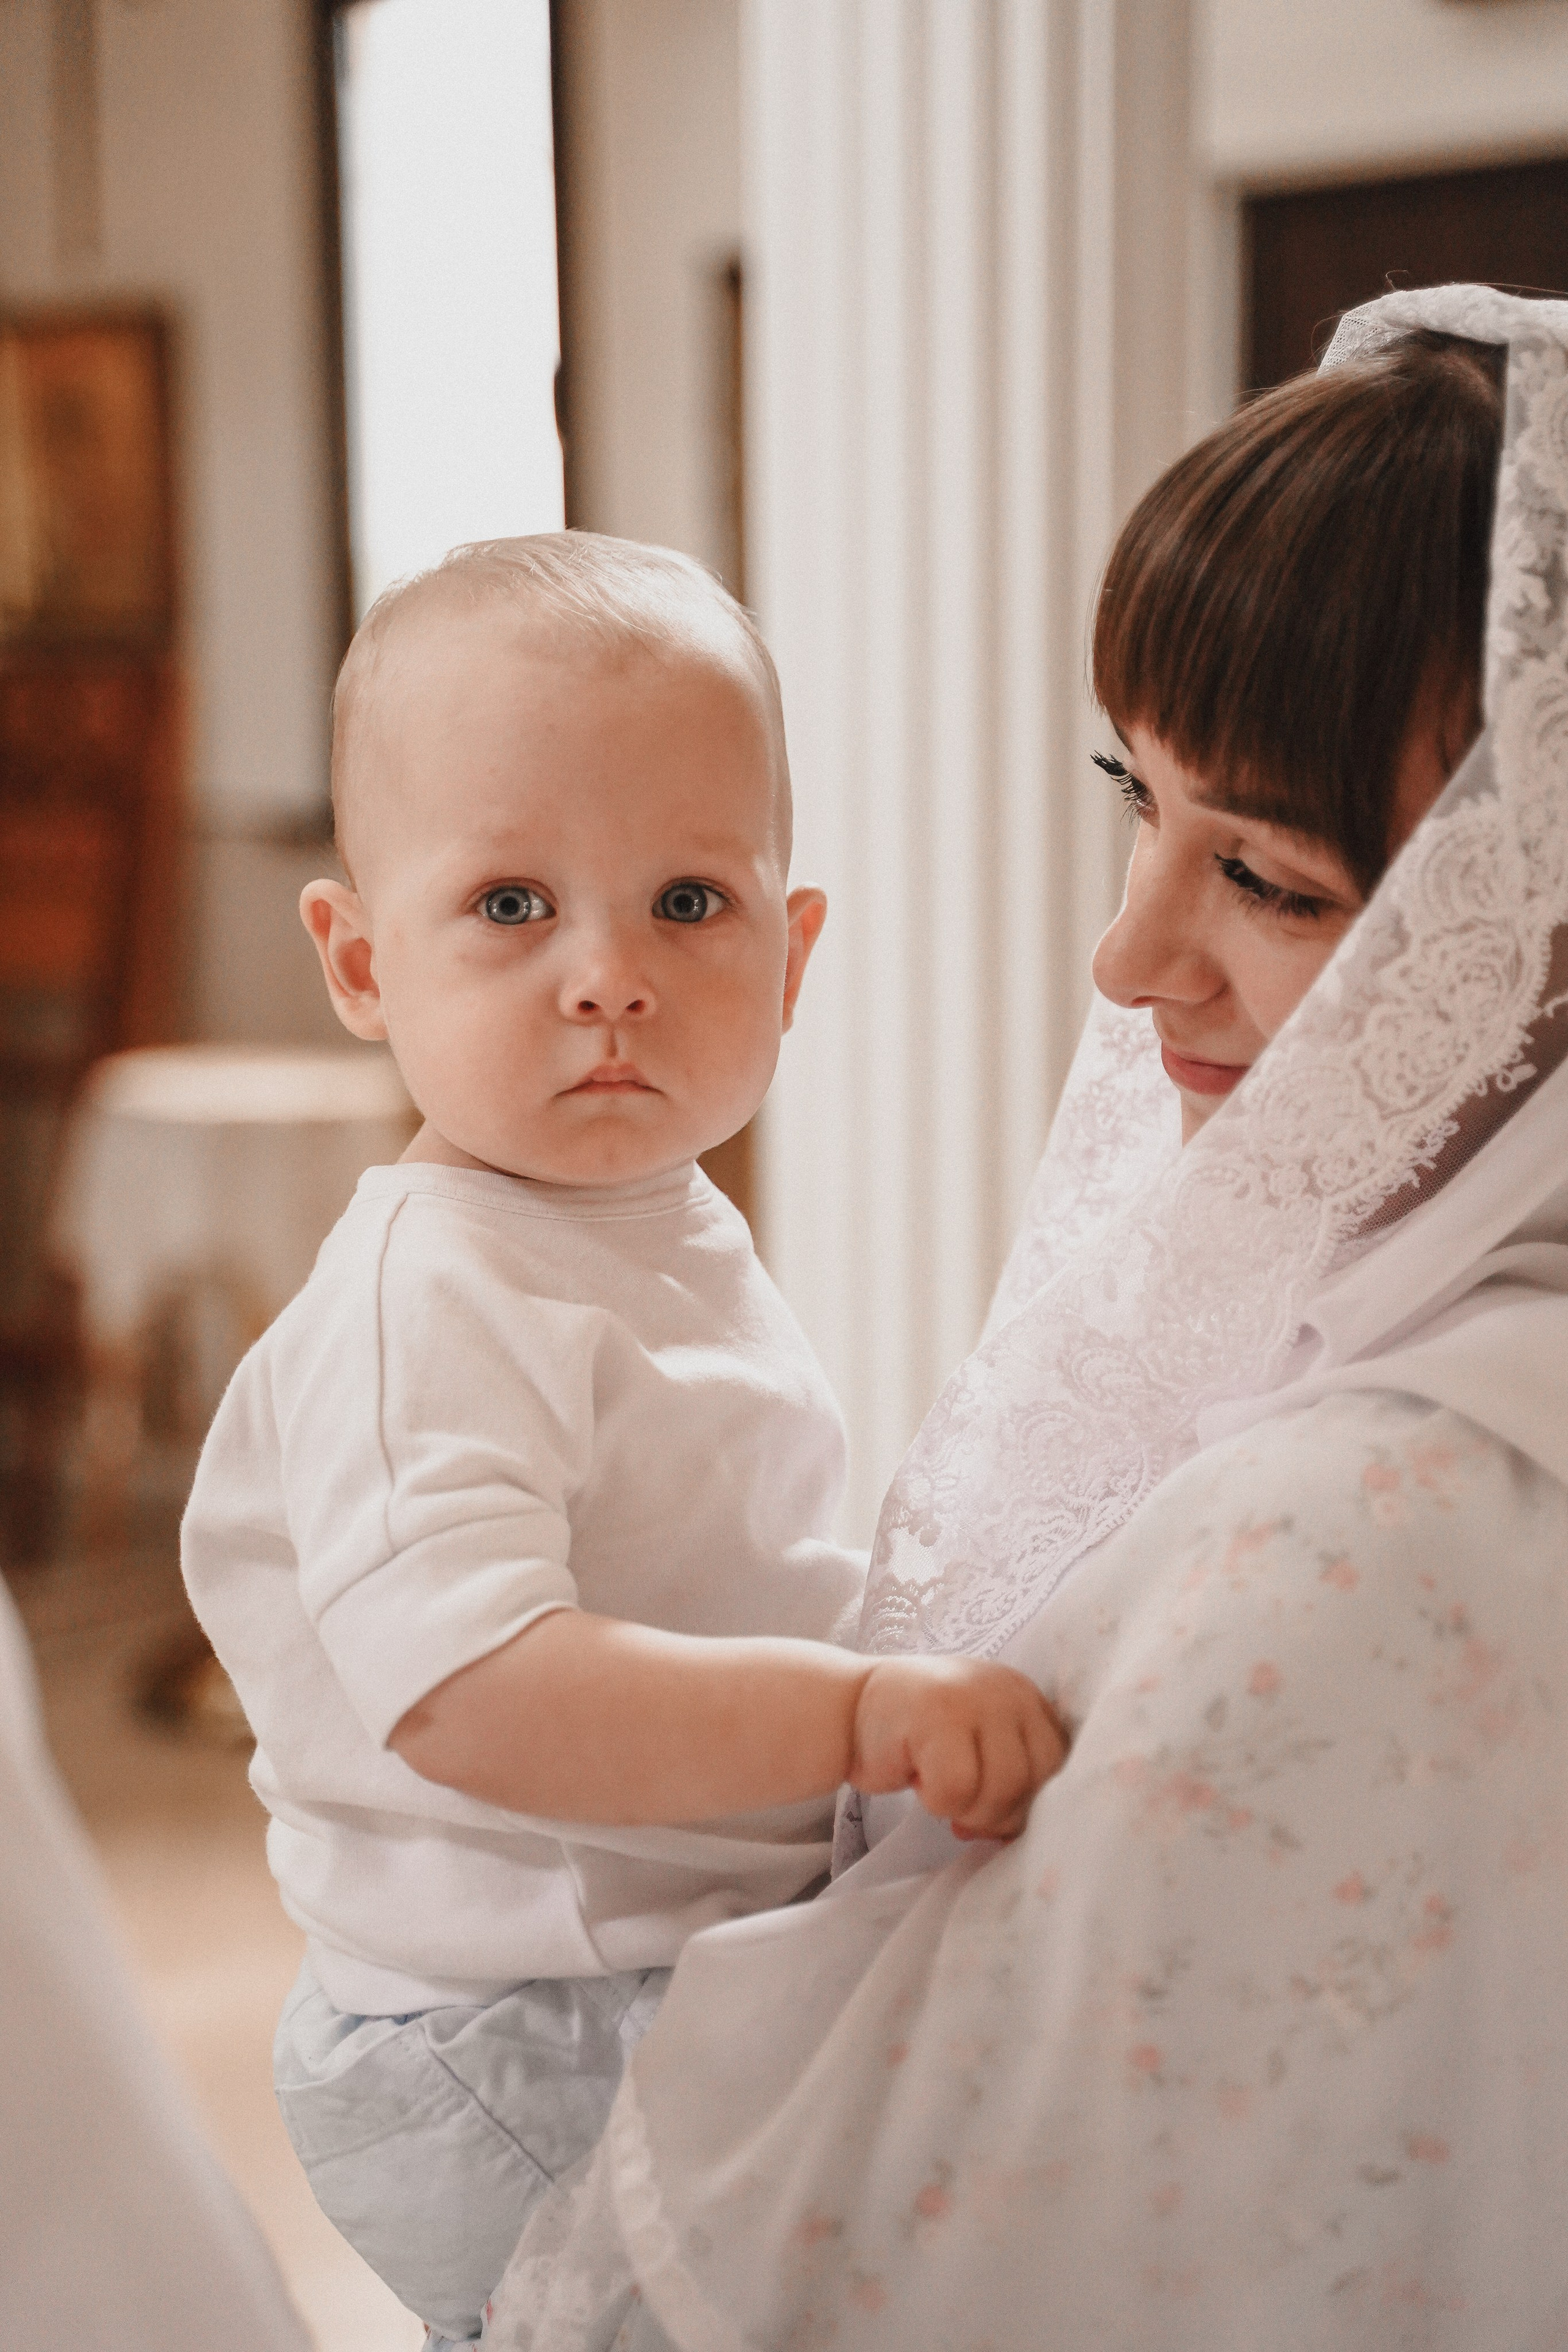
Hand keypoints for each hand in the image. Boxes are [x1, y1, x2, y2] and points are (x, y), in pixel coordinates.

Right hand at [848, 1657, 1065, 1839]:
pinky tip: (916, 1776)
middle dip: (1001, 1814)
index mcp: (1026, 1697)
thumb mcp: (979, 1746)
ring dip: (966, 1810)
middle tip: (964, 1812)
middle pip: (1036, 1780)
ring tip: (938, 1789)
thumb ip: (1012, 1776)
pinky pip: (957, 1790)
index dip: (1030, 1803)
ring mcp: (973, 1697)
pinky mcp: (937, 1714)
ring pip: (1001, 1788)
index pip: (1060, 1765)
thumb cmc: (917, 1739)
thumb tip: (1031, 1837)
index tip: (994, 1814)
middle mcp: (1007, 1690)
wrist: (845, 1707)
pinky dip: (936, 1801)